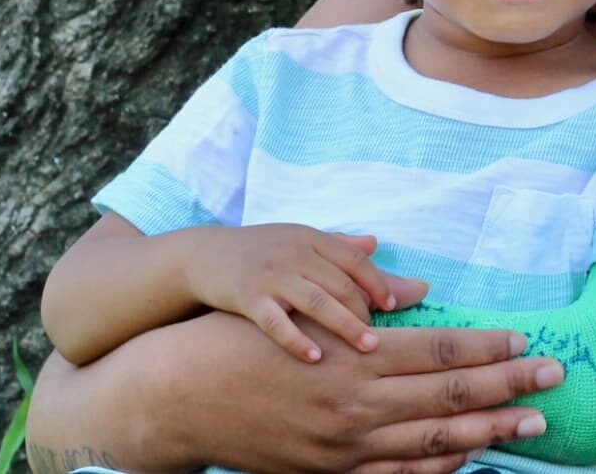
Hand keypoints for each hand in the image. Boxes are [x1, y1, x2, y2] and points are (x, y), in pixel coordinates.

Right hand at [28, 311, 563, 472]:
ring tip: (531, 423)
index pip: (440, 348)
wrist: (179, 393)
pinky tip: (469, 457)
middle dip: (508, 387)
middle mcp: (357, 400)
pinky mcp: (328, 469)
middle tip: (555, 380)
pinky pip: (395, 473)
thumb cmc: (243, 337)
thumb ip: (366, 295)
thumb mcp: (302, 303)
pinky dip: (436, 467)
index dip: (490, 347)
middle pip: (449, 393)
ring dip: (487, 429)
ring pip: (434, 438)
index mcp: (355, 354)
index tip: (529, 342)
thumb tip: (419, 287)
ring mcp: (345, 443)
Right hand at [186, 224, 426, 361]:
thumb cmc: (260, 251)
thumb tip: (378, 244)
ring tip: (369, 349)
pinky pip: (278, 321)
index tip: (393, 306)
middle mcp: (295, 253)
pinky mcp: (248, 297)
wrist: (202, 257)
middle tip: (383, 339)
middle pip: (342, 283)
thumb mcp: (299, 240)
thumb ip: (337, 246)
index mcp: (311, 238)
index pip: (355, 259)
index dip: (378, 282)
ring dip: (346, 326)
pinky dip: (298, 339)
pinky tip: (316, 357)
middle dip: (366, 312)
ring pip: (318, 301)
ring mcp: (271, 275)